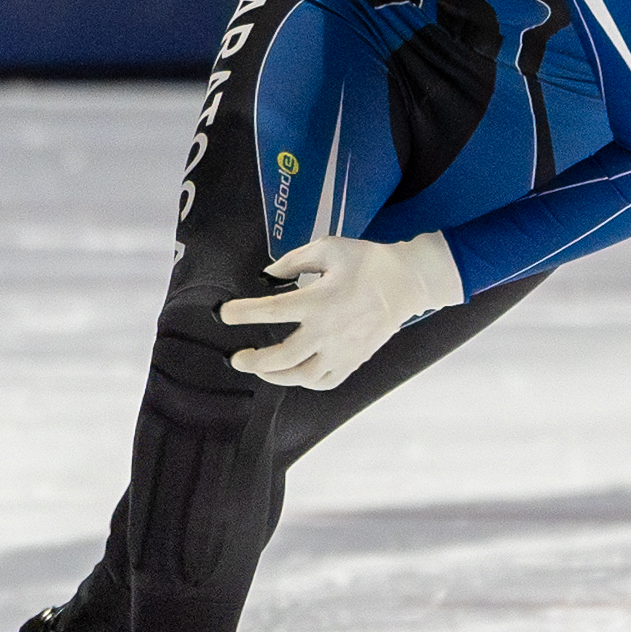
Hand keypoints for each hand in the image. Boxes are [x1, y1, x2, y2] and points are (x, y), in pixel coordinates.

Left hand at [217, 231, 464, 389]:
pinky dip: (305, 382)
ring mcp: (343, 351)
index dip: (242, 314)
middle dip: (253, 361)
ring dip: (275, 376)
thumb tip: (267, 277)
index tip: (223, 314)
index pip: (270, 311)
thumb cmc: (366, 261)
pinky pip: (325, 382)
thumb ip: (293, 261)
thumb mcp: (328, 248)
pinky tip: (292, 374)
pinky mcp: (354, 360)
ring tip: (260, 369)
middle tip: (236, 359)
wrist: (407, 281)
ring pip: (302, 377)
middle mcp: (329, 331)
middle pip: (281, 357)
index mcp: (319, 300)